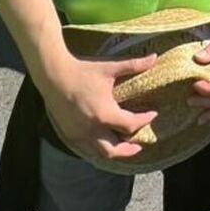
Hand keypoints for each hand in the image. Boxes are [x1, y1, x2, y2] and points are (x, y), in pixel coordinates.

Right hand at [42, 52, 158, 162]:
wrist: (54, 75)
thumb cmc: (83, 70)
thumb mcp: (110, 67)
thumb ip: (134, 64)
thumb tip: (155, 57)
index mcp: (105, 114)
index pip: (130, 125)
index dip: (145, 120)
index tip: (152, 114)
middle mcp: (92, 129)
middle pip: (115, 149)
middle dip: (130, 149)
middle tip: (140, 145)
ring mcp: (79, 134)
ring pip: (99, 153)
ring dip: (114, 152)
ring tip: (122, 148)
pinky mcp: (69, 134)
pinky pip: (85, 150)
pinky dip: (97, 150)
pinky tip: (102, 144)